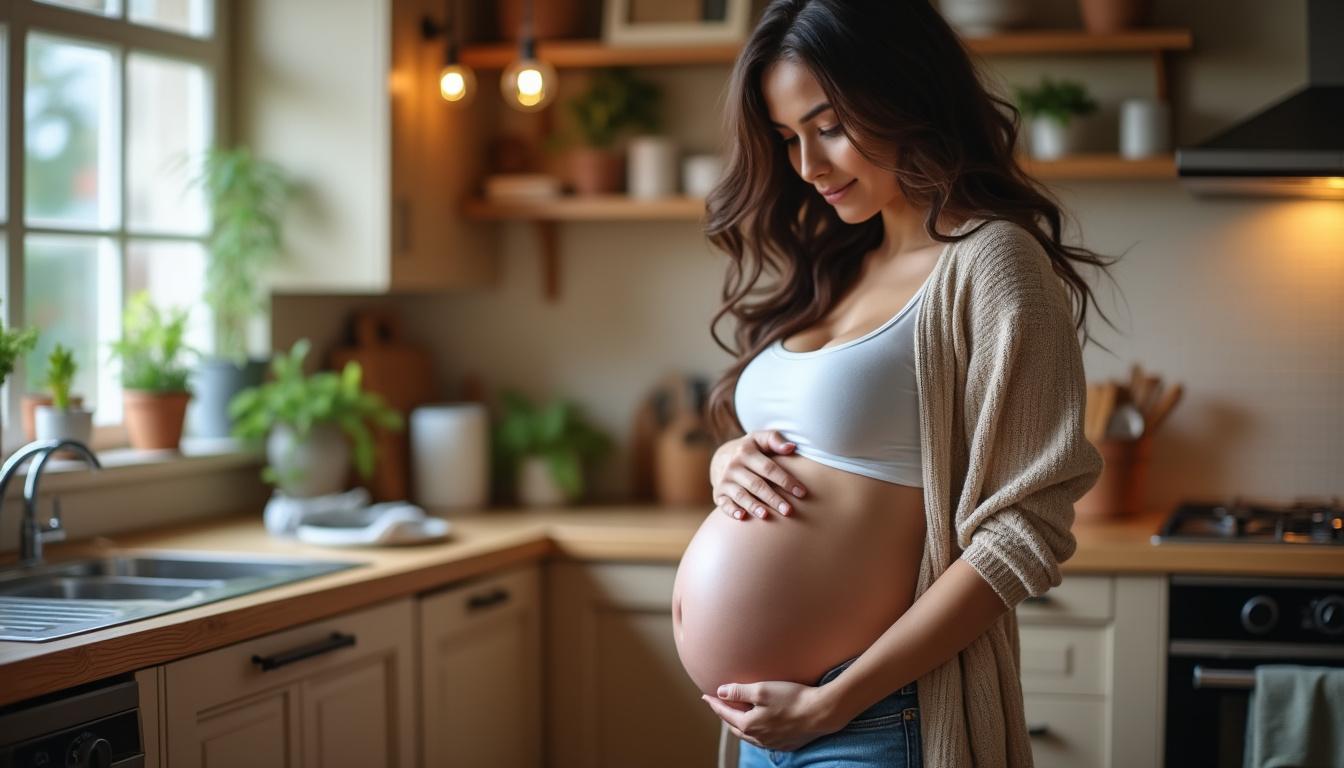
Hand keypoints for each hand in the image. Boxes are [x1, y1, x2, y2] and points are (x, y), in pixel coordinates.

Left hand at [701, 679, 838, 751]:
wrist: (821, 713)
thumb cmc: (792, 698)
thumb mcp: (762, 690)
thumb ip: (738, 691)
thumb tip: (719, 692)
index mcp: (749, 725)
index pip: (725, 713)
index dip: (714, 703)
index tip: (705, 695)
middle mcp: (758, 738)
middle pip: (734, 727)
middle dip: (725, 715)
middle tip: (718, 705)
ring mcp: (772, 743)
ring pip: (748, 735)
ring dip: (739, 725)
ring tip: (735, 715)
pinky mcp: (785, 744)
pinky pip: (762, 739)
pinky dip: (754, 731)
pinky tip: (758, 725)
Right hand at [709, 430, 807, 519]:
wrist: (722, 457)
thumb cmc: (751, 449)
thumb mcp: (759, 439)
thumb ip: (775, 439)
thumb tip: (791, 447)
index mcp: (746, 452)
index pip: (769, 468)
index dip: (785, 481)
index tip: (801, 493)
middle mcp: (734, 466)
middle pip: (757, 484)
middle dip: (773, 498)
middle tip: (788, 511)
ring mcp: (725, 481)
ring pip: (741, 495)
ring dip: (753, 506)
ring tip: (766, 516)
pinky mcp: (719, 493)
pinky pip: (724, 503)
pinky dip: (731, 510)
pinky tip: (741, 517)